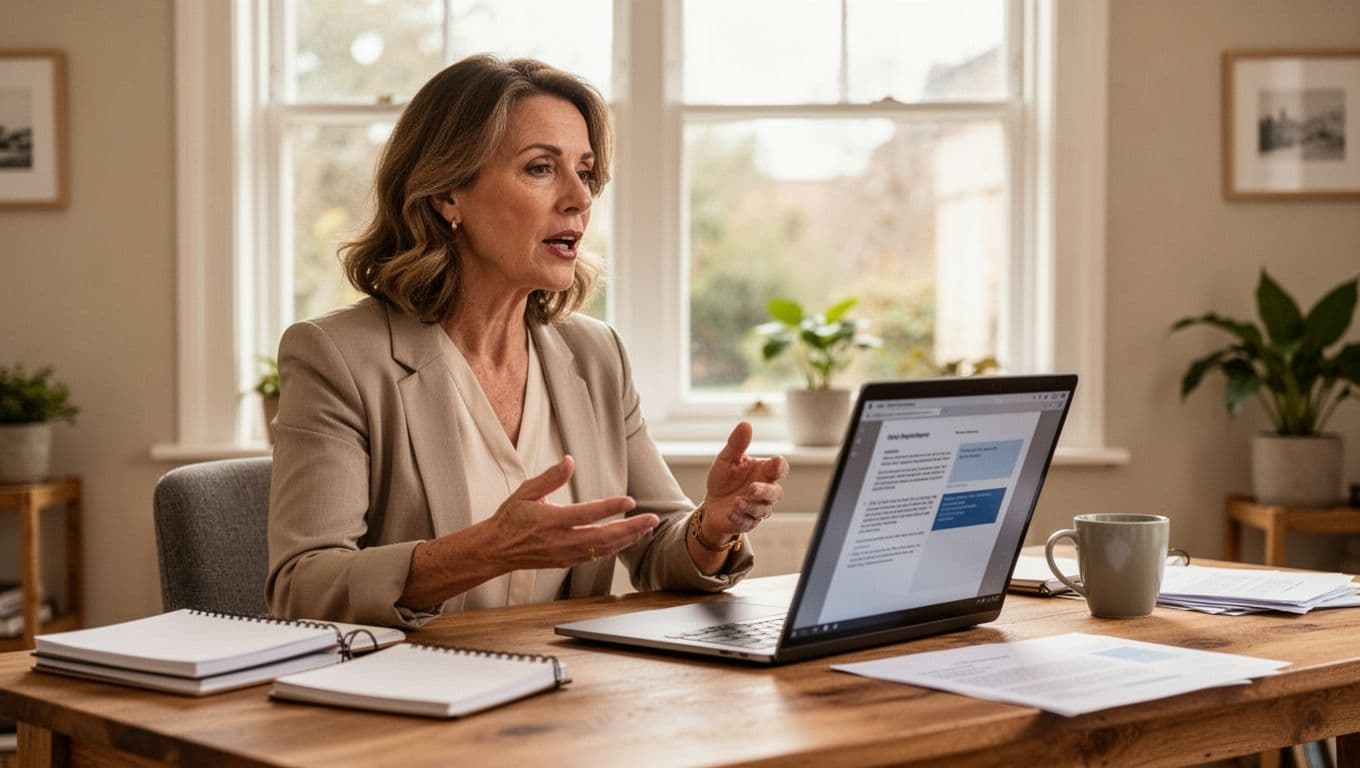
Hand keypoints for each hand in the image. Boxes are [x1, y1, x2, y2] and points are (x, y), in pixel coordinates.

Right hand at [486, 456, 658, 569]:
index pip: (586, 514)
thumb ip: (550, 478)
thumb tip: (570, 461)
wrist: (495, 549)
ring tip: (645, 529)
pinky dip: (613, 548)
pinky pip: (595, 556)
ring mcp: (564, 554)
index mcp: (550, 520)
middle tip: (652, 519)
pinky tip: (626, 540)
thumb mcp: (526, 492)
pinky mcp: (566, 562)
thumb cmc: (511, 517)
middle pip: (602, 537)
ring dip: (627, 540)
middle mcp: (559, 541)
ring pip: (602, 549)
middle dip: (631, 529)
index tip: (629, 501)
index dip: (609, 508)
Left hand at [701, 422, 788, 542]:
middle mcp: (765, 491)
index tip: (775, 462)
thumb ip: (736, 444)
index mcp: (763, 472)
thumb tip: (745, 424)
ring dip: (750, 505)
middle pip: (775, 493)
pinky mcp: (748, 522)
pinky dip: (740, 516)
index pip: (780, 468)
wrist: (711, 505)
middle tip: (752, 487)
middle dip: (765, 491)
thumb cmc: (724, 480)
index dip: (779, 466)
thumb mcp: (726, 460)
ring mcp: (758, 508)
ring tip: (737, 501)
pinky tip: (731, 511)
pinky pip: (748, 522)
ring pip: (763, 510)